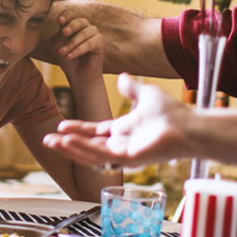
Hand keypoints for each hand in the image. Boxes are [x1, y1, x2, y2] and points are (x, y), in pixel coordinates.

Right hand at [43, 73, 199, 165]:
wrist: (188, 125)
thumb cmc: (173, 114)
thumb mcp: (145, 94)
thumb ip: (132, 88)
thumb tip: (123, 76)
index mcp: (124, 131)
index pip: (94, 132)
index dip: (77, 129)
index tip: (60, 124)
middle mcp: (121, 144)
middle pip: (87, 146)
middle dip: (66, 143)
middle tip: (48, 139)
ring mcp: (124, 154)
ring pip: (90, 154)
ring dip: (70, 148)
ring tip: (52, 141)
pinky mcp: (128, 159)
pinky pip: (100, 156)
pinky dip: (83, 149)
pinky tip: (69, 141)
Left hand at [48, 13, 104, 84]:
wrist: (77, 74)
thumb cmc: (66, 58)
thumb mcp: (58, 46)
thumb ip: (60, 36)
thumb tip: (65, 30)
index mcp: (72, 25)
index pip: (71, 14)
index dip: (66, 15)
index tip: (59, 21)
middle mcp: (84, 27)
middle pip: (79, 21)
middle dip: (71, 26)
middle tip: (64, 33)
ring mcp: (93, 34)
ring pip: (84, 33)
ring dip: (72, 43)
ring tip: (63, 53)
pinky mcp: (100, 43)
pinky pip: (89, 43)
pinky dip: (78, 50)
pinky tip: (70, 56)